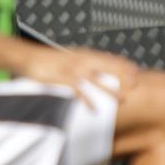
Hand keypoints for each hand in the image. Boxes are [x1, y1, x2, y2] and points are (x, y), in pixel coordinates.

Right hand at [20, 47, 139, 105]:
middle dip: (122, 75)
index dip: (123, 64)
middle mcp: (81, 60)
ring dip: (110, 90)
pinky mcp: (62, 79)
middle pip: (107, 67)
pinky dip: (87, 100)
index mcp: (84, 54)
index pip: (108, 58)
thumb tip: (96, 65)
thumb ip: (83, 60)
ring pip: (96, 80)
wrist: (28, 57)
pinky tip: (94, 110)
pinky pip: (78, 91)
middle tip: (136, 84)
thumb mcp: (69, 56)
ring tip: (122, 100)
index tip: (136, 71)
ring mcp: (72, 69)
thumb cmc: (49, 59)